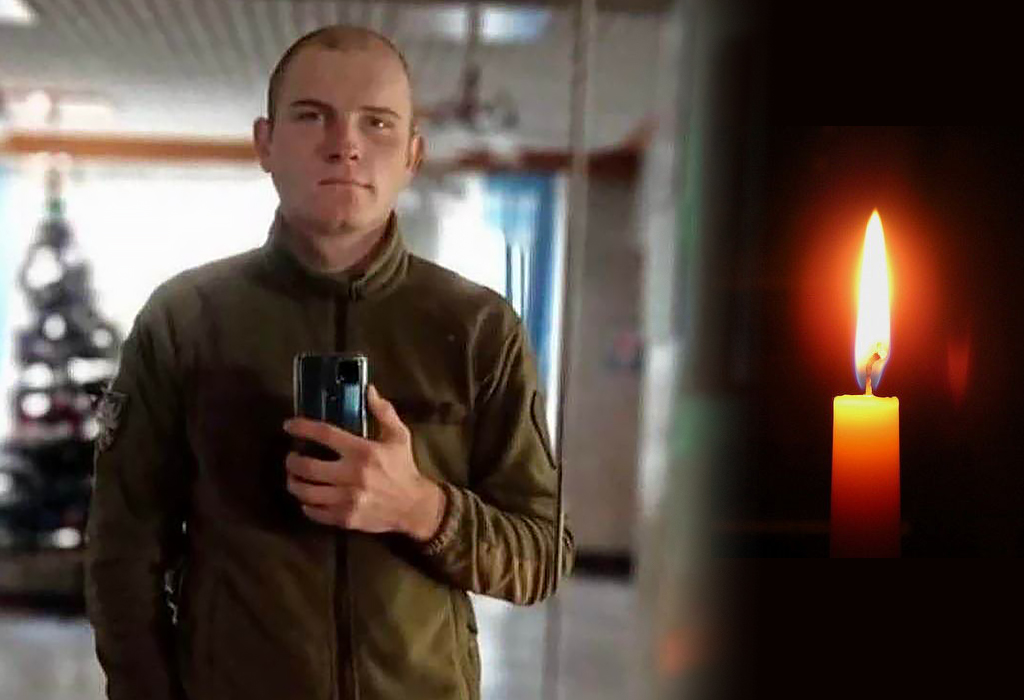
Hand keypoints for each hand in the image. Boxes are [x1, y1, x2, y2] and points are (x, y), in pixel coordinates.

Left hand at [282, 385, 444, 541]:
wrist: (414, 506)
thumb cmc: (404, 468)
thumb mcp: (399, 436)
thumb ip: (384, 412)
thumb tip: (369, 390)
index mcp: (363, 451)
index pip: (325, 435)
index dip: (303, 428)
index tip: (289, 426)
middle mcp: (352, 475)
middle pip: (307, 467)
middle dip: (292, 461)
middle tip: (292, 458)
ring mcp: (347, 499)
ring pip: (306, 492)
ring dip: (294, 484)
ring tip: (294, 478)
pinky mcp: (346, 518)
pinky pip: (315, 512)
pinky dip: (306, 505)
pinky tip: (308, 499)